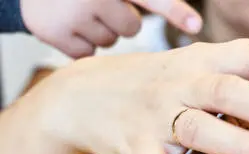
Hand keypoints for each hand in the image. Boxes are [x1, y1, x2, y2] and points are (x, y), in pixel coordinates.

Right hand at [20, 0, 202, 57]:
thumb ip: (147, 1)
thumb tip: (194, 23)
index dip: (174, 10)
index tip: (196, 25)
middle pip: (131, 27)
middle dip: (120, 19)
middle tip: (99, 3)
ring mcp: (71, 13)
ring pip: (110, 41)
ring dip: (100, 30)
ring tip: (80, 11)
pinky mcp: (52, 31)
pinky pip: (86, 53)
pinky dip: (79, 43)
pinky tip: (67, 24)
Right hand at [30, 39, 248, 153]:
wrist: (84, 95)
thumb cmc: (161, 85)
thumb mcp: (196, 69)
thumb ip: (240, 81)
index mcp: (204, 60)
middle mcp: (182, 83)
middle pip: (230, 91)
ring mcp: (157, 117)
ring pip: (201, 129)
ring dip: (241, 143)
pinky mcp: (136, 150)